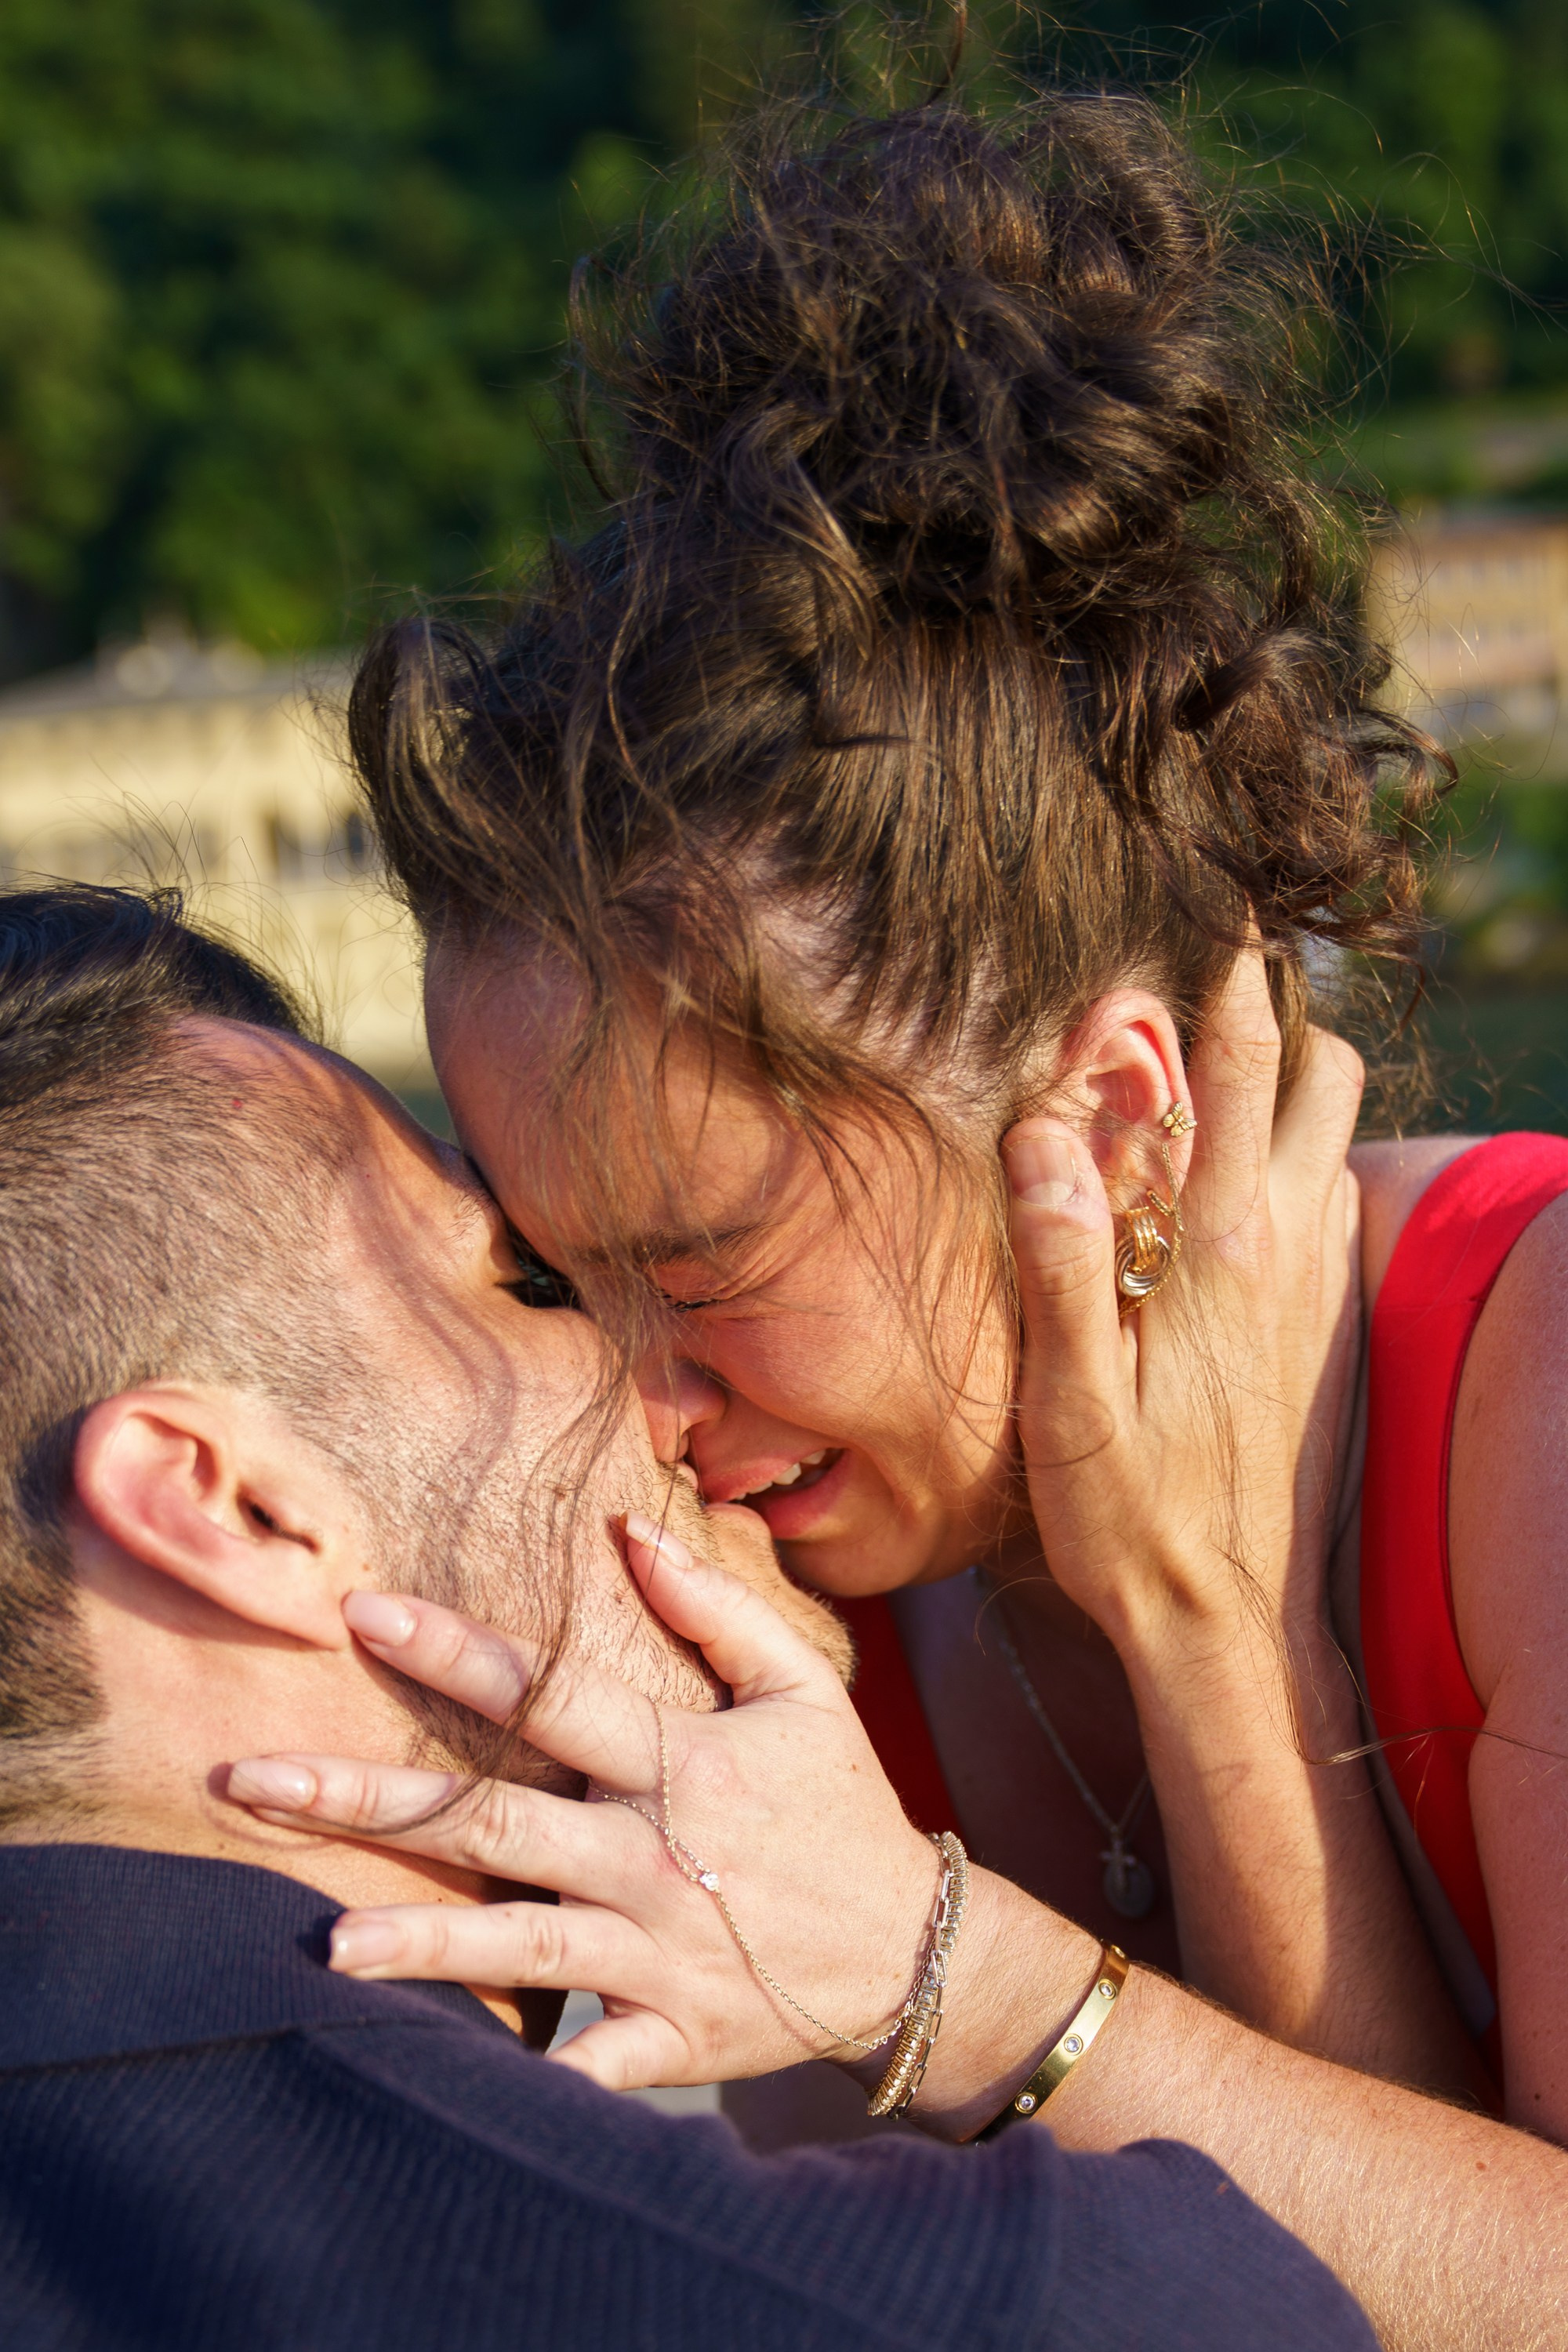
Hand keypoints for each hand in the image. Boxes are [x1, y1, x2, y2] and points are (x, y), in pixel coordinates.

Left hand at [227, 1521, 939, 2094]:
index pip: (548, 1692)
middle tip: (255, 1781)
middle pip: (494, 1818)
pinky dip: (533, 2079)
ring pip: (521, 1942)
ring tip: (326, 1945)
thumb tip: (624, 1529)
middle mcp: (656, 1852)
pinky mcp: (674, 2034)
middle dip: (370, 1798)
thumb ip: (714, 1608)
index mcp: (681, 1759)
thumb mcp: (801, 1688)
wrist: (916, 1950)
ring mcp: (660, 1950)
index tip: (358, 1610)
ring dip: (422, 1944)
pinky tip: (442, 2086)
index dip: (453, 1649)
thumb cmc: (843, 1805)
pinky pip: (590, 2066)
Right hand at [1003, 950, 1362, 1668]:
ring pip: (1332, 1132)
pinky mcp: (1321, 1322)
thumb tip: (1043, 1134)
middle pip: (1323, 1075)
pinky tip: (1224, 1188)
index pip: (1243, 1067)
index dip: (1232, 974)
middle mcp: (1287, 1246)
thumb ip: (1060, 1263)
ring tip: (1210, 1073)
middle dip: (1281, 1014)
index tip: (1218, 904)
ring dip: (1288, 1085)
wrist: (1222, 1618)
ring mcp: (1315, 1282)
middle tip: (1206, 993)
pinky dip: (1290, 1157)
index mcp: (1222, 1248)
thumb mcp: (1070, 1400)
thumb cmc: (1128, 1514)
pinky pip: (1324, 1198)